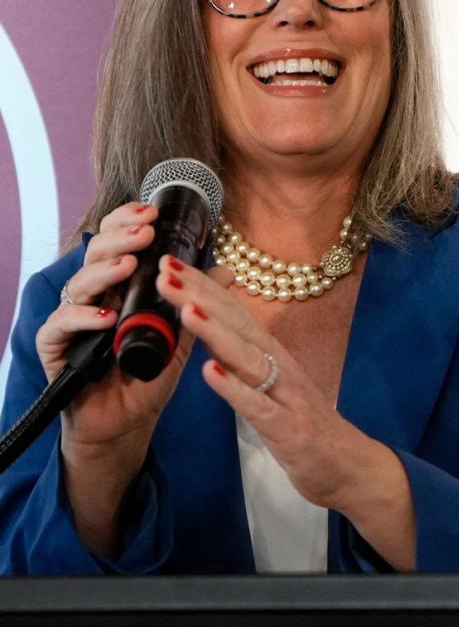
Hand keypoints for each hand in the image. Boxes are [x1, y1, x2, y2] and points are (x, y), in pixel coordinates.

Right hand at [34, 202, 191, 457]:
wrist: (127, 421)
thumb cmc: (148, 374)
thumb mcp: (181, 336)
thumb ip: (197, 303)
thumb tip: (227, 271)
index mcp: (120, 288)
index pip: (118, 245)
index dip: (128, 223)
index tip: (152, 212)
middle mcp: (93, 298)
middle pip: (96, 256)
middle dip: (120, 239)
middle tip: (143, 231)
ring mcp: (72, 323)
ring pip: (78, 285)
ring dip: (105, 272)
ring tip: (129, 266)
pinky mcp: (56, 350)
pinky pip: (60, 327)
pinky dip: (82, 318)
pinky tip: (105, 316)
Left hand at [153, 255, 379, 511]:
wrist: (348, 466)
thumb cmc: (306, 425)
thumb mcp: (273, 385)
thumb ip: (246, 358)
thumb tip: (213, 329)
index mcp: (273, 356)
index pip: (235, 313)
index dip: (203, 287)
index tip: (169, 263)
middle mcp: (281, 367)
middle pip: (238, 325)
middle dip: (200, 296)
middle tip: (166, 270)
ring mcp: (286, 396)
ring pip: (247, 358)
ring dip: (216, 332)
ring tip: (186, 308)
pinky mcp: (288, 428)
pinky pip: (258, 406)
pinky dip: (234, 388)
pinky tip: (210, 372)